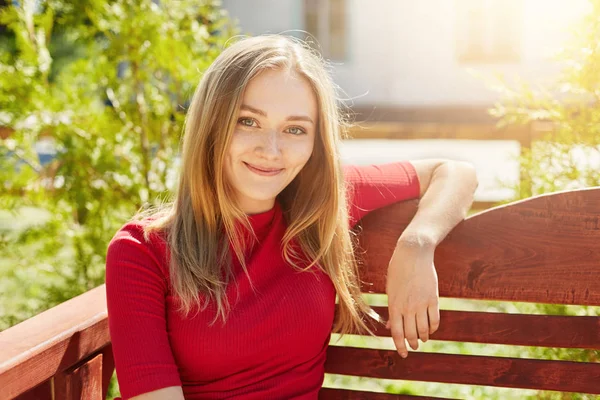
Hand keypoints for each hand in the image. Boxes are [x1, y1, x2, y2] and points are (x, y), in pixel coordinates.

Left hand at [385, 240, 439, 357]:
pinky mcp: (433, 298)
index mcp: (394, 305)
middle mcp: (407, 307)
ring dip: (423, 337)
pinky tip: (431, 329)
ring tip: (422, 339)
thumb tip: (391, 326)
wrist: (413, 253)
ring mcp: (421, 303)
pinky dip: (433, 328)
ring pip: (424, 329)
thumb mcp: (390, 289)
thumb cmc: (398, 270)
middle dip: (412, 344)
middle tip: (414, 347)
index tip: (403, 354)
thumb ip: (392, 309)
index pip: (397, 333)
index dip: (400, 346)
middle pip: (411, 333)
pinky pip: (435, 319)